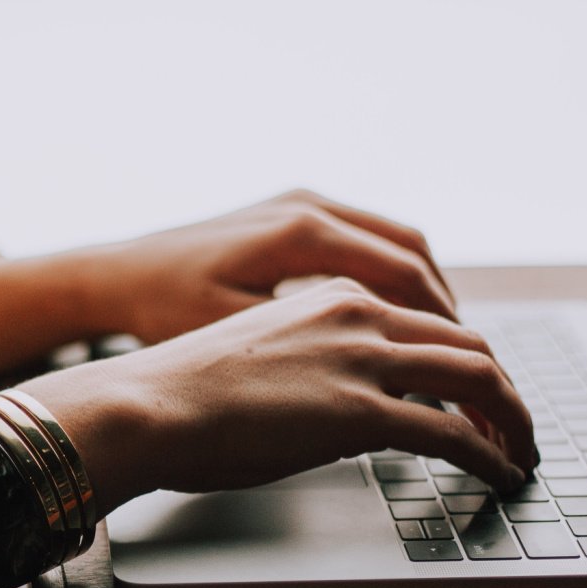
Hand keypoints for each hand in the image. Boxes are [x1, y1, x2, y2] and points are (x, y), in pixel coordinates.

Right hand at [19, 278, 535, 514]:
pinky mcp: (361, 411)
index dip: (466, 361)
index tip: (479, 395)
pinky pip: (454, 433)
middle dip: (504, 390)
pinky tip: (500, 475)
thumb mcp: (261, 359)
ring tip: (521, 454)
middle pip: (468, 343)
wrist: (145, 405)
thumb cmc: (181, 394)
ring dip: (512, 420)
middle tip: (517, 427)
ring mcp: (363, 359)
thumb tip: (340, 414)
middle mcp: (358, 314)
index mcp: (333, 296)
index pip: (427, 321)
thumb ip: (314, 369)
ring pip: (478, 378)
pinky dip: (491, 454)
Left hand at [67, 188, 456, 342]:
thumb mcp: (237, 338)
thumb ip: (312, 353)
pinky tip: (396, 319)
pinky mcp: (290, 213)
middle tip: (471, 362)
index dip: (444, 327)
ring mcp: (300, 203)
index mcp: (302, 233)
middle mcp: (309, 206)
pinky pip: (365, 239)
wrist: (114, 276)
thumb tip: (383, 384)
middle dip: (447, 311)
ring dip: (425, 291)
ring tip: (444, 344)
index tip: (467, 368)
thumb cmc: (163, 311)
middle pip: (412, 254)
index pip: (405, 276)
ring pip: (395, 242)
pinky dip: (393, 277)